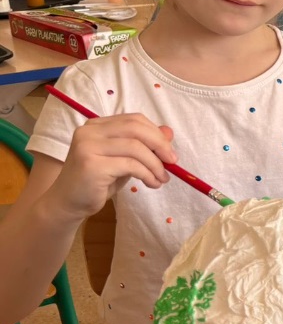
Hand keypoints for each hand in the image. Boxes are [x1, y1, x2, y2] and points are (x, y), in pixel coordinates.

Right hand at [42, 114, 174, 219]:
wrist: (68, 203)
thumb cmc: (98, 182)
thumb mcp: (124, 160)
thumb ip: (143, 145)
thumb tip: (169, 131)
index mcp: (96, 126)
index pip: (134, 120)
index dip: (156, 133)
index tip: (169, 152)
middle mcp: (89, 131)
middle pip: (135, 128)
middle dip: (160, 144)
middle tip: (173, 162)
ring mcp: (88, 146)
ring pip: (136, 147)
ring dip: (155, 164)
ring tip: (162, 179)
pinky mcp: (92, 165)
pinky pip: (130, 165)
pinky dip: (147, 174)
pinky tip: (152, 184)